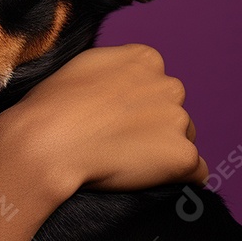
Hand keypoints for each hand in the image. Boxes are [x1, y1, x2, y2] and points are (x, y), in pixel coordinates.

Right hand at [0, 43, 207, 202]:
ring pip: (184, 140)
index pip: (155, 83)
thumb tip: (120, 84)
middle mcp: (169, 84)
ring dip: (163, 152)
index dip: (135, 105)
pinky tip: (149, 181)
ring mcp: (178, 120)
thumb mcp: (82, 67)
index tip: (114, 120)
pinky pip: (196, 173)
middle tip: (118, 144)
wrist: (46, 141)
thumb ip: (113, 71)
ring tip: (125, 163)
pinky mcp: (181, 156)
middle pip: (173, 111)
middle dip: (154, 127)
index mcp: (145, 59)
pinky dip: (178, 179)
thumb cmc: (51, 106)